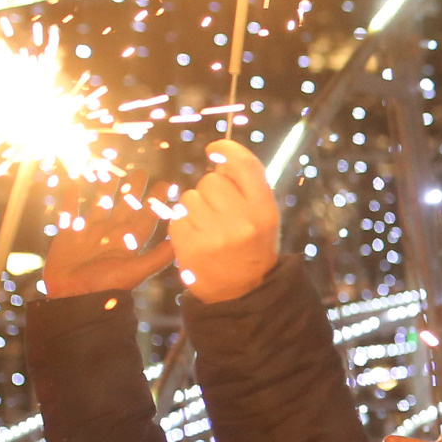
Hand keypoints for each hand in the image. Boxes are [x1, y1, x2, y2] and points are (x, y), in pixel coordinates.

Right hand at [40, 179, 172, 297]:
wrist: (73, 297)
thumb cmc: (106, 286)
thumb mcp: (136, 270)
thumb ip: (158, 256)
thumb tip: (180, 241)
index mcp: (129, 241)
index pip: (146, 216)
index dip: (155, 201)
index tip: (166, 184)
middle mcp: (111, 234)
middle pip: (124, 206)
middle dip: (133, 190)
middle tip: (141, 171)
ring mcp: (89, 234)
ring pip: (99, 205)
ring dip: (105, 189)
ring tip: (111, 172)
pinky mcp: (68, 235)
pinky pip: (69, 213)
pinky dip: (70, 200)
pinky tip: (73, 186)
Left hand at [168, 142, 280, 302]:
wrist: (240, 291)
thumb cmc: (252, 247)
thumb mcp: (263, 217)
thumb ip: (248, 187)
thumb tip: (220, 159)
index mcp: (264, 211)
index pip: (244, 165)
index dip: (227, 149)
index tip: (214, 150)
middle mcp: (241, 221)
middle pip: (210, 181)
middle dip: (210, 191)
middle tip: (219, 212)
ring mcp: (214, 234)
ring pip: (189, 198)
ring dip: (194, 209)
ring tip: (208, 229)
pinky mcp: (189, 244)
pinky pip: (177, 217)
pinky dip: (183, 225)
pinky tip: (197, 239)